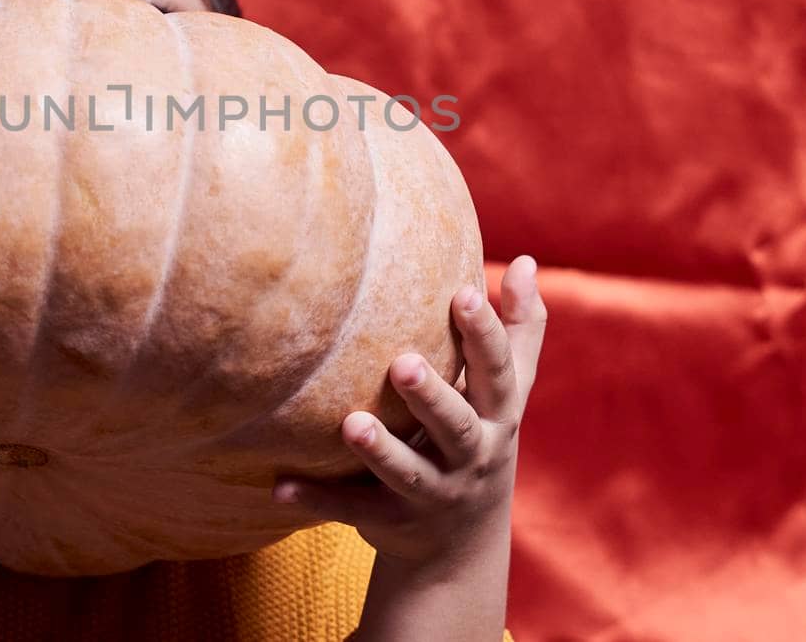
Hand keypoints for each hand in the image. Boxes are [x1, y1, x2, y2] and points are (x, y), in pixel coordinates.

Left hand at [272, 256, 545, 569]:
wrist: (462, 544)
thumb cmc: (481, 436)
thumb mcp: (508, 393)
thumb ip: (518, 329)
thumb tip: (524, 260)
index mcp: (498, 417)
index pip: (496, 372)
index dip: (484, 334)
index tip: (464, 292)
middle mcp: (471, 456)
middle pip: (455, 427)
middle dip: (432, 398)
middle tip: (403, 364)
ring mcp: (433, 493)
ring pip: (407, 472)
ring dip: (379, 451)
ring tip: (350, 424)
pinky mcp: (391, 520)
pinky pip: (352, 509)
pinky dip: (318, 499)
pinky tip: (280, 485)